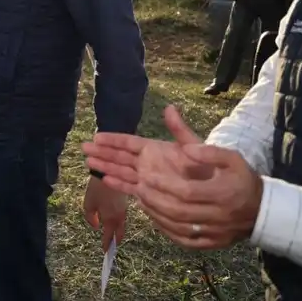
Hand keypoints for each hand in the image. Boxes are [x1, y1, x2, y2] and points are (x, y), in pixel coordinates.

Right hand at [82, 105, 204, 192]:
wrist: (218, 192)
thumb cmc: (208, 167)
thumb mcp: (194, 145)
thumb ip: (179, 130)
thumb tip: (170, 108)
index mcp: (155, 149)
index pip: (129, 142)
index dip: (113, 140)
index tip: (96, 137)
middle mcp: (147, 162)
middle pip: (120, 156)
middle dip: (102, 153)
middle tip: (83, 148)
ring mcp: (147, 177)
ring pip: (121, 171)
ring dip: (106, 167)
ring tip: (88, 162)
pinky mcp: (150, 192)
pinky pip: (130, 188)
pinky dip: (118, 185)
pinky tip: (105, 180)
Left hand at [84, 176, 128, 251]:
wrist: (110, 173)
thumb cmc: (97, 190)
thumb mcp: (88, 204)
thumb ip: (91, 218)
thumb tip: (96, 226)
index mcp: (111, 220)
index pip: (109, 237)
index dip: (106, 245)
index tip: (105, 252)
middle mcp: (120, 218)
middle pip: (119, 234)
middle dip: (115, 241)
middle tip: (111, 246)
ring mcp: (124, 210)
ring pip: (122, 225)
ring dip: (118, 231)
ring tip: (112, 234)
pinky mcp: (125, 203)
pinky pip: (123, 218)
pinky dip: (119, 222)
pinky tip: (114, 221)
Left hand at [136, 143, 262, 249]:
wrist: (262, 210)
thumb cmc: (242, 179)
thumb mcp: (231, 158)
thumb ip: (208, 151)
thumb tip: (186, 149)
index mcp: (223, 193)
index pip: (187, 192)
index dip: (164, 185)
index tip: (147, 176)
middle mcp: (219, 216)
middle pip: (179, 212)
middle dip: (155, 200)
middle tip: (139, 188)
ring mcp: (216, 233)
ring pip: (179, 229)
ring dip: (156, 215)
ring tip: (141, 200)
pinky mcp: (213, 244)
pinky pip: (185, 241)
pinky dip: (167, 231)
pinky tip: (155, 218)